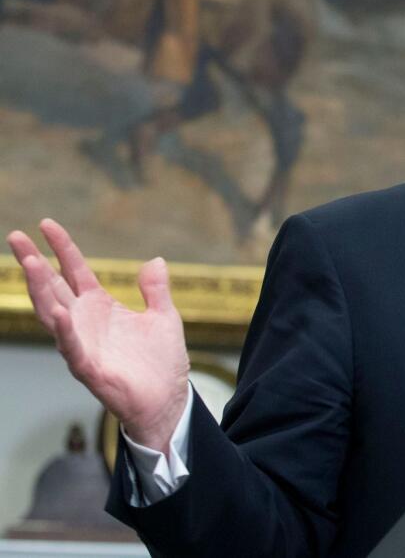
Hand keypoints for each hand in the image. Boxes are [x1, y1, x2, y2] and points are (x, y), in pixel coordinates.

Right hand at [7, 219, 190, 453]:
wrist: (168, 399)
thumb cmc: (162, 362)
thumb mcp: (164, 317)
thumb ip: (156, 290)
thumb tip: (155, 260)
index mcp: (101, 307)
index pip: (75, 271)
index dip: (62, 247)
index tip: (46, 224)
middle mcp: (85, 322)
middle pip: (54, 287)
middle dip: (34, 263)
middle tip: (16, 237)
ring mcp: (83, 344)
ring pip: (53, 312)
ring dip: (40, 289)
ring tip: (29, 263)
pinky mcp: (89, 368)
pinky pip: (72, 348)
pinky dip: (64, 330)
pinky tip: (58, 312)